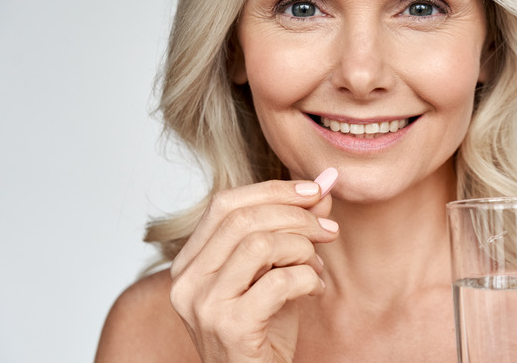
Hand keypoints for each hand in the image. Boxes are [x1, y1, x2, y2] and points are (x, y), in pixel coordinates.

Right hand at [169, 168, 338, 361]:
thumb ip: (292, 229)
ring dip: (303, 249)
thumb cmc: (263, 331)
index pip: (225, 203)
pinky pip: (279, 282)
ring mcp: (204, 306)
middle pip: (243, 219)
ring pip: (260, 245)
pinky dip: (309, 279)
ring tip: (318, 267)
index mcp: (190, 263)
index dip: (273, 190)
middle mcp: (187, 282)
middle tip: (329, 230)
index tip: (314, 191)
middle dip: (296, 216)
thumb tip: (323, 185)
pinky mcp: (231, 328)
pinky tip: (316, 290)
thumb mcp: (276, 271)